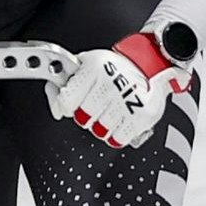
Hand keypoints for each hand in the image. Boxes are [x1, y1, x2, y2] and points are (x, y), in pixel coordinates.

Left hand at [50, 31, 191, 148]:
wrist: (148, 66)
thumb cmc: (112, 69)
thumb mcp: (83, 66)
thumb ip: (61, 84)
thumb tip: (56, 108)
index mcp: (95, 66)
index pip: (66, 101)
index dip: (68, 103)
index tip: (75, 99)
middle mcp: (112, 81)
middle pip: (82, 118)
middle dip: (86, 114)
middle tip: (97, 103)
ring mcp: (128, 99)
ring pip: (99, 130)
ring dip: (103, 124)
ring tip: (112, 109)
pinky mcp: (143, 114)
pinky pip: (117, 139)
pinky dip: (118, 134)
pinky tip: (122, 118)